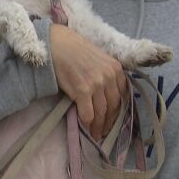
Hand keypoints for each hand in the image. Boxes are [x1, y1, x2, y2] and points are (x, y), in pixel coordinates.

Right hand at [49, 24, 127, 140]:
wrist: (56, 44)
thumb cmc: (74, 50)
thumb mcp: (99, 59)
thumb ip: (106, 74)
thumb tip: (107, 95)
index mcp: (116, 68)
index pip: (122, 95)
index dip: (118, 110)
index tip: (113, 119)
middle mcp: (109, 76)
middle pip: (114, 106)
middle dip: (110, 121)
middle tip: (105, 131)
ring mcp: (96, 84)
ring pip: (102, 113)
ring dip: (99, 126)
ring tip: (96, 134)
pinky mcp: (82, 90)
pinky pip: (88, 114)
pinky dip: (88, 124)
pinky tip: (86, 128)